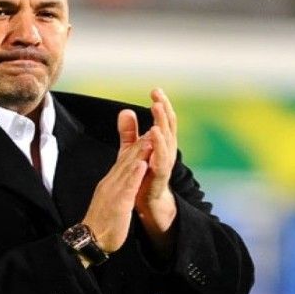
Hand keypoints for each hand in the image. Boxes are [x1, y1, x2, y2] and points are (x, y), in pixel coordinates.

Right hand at [81, 111, 151, 253]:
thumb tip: (126, 173)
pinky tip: (142, 165)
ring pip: (128, 169)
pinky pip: (127, 188)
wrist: (90, 240)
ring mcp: (113, 192)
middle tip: (154, 125)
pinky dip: (135, 176)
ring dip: (139, 153)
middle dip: (141, 143)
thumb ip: (119, 184)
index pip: (126, 159)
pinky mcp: (117, 204)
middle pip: (128, 159)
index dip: (138, 145)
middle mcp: (111, 182)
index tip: (150, 131)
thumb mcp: (111, 197)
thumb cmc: (103, 221)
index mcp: (111, 181)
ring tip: (150, 138)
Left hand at [135, 88, 177, 249]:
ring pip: (166, 140)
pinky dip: (158, 146)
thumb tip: (126, 110)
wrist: (147, 203)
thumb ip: (130, 132)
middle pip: (168, 126)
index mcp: (162, 143)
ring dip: (162, 124)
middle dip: (164, 110)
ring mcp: (165, 163)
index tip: (156, 90)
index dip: (161, 104)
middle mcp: (167, 151)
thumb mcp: (135, 150)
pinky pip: (161, 160)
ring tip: (157, 108)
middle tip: (158, 95)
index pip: (164, 119)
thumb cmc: (144, 176)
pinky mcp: (160, 176)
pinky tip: (153, 134)